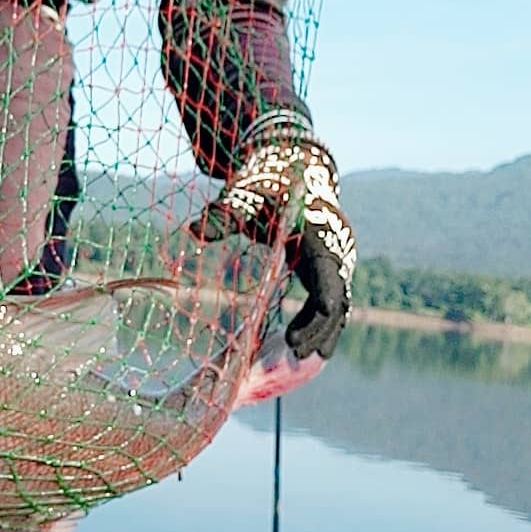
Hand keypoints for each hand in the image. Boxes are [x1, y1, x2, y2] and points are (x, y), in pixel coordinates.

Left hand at [189, 134, 356, 358]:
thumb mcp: (244, 197)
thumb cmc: (266, 186)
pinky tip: (298, 345)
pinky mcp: (328, 270)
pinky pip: (330, 302)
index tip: (306, 328)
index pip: (328, 276)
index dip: (320, 304)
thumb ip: (223, 215)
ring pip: (338, 304)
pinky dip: (317, 324)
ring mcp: (335, 262)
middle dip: (318, 329)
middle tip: (293, 354)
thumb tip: (193, 231)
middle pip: (336, 299)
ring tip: (296, 359)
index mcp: (319, 235)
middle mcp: (335, 251)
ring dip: (321, 332)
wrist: (291, 172)